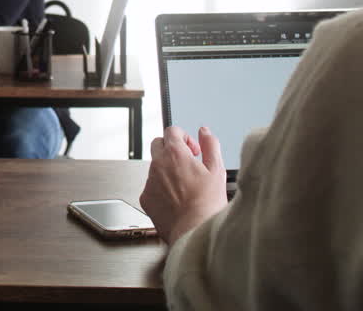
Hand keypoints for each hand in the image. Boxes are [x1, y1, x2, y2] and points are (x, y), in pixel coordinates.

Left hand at [140, 125, 227, 244]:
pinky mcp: (145, 198)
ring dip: (167, 169)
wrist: (194, 232)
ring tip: (185, 186)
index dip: (184, 137)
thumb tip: (204, 132)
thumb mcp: (217, 170)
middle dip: (171, 149)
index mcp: (175, 154)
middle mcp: (158, 164)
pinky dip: (161, 188)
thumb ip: (210, 145)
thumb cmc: (207, 204)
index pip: (172, 130)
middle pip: (158, 144)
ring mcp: (150, 181)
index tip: (193, 149)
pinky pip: (151, 186)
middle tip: (187, 162)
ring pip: (155, 166)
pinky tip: (177, 199)